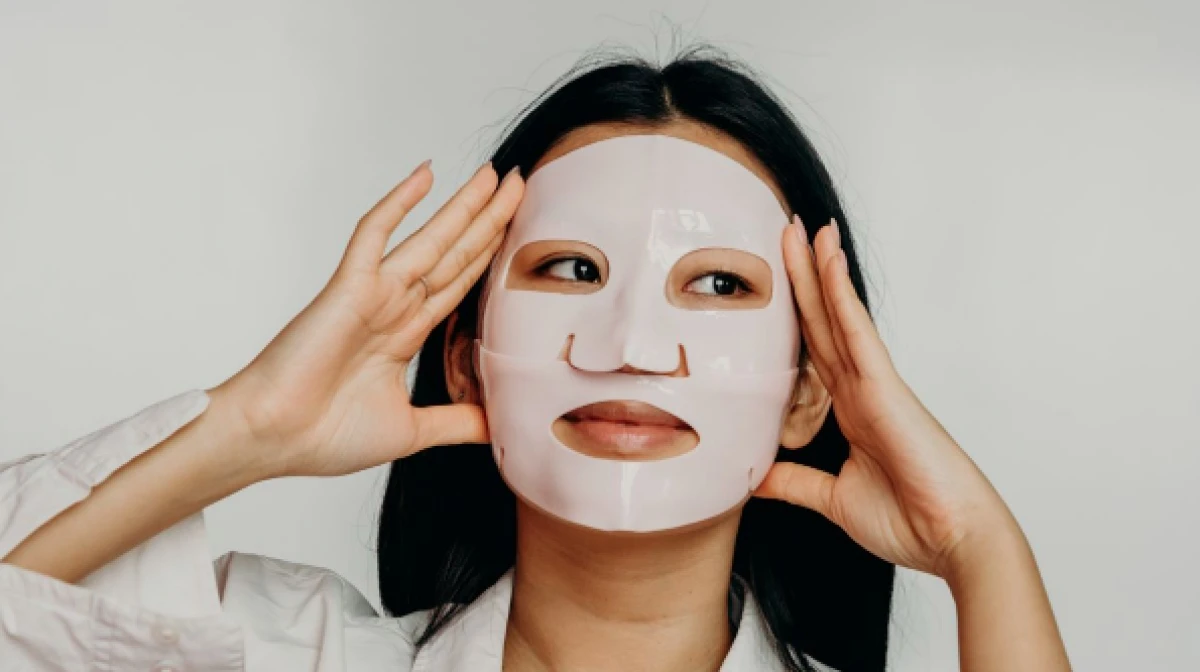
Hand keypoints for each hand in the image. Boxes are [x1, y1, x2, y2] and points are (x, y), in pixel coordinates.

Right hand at [211, 160, 523, 478]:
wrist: (273, 439)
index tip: (517, 231)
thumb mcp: (414, 431)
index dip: (488, 255)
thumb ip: (457, 422)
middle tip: (519, 182)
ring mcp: (374, 294)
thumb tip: (500, 425)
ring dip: (463, 206)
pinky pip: (374, 235)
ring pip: (430, 239)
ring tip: (494, 174)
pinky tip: (425, 175)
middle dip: (489, 219)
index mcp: (406, 334)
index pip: (459, 283)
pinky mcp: (349, 288)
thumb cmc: (324, 436)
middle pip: (455, 253)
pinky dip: (398, 204)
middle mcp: (394, 307)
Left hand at [756, 217, 1020, 579]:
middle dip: (803, 277)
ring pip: (840, 316)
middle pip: (824, 321)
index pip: (816, 349)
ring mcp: (876, 385)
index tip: (777, 278)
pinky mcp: (886, 389)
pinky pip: (858, 334)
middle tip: (786, 230)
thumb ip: (794, 482)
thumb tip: (753, 478)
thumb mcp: (832, 499)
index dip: (797, 313)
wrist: (954, 541)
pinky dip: (841, 298)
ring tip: (806, 229)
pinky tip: (828, 264)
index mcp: (851, 411)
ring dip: (821, 271)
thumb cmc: (910, 521)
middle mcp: (862, 389)